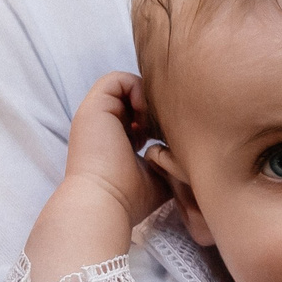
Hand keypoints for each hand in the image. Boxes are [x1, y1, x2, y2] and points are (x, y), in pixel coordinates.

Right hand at [61, 71, 166, 226]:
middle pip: (133, 97)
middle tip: (165, 126)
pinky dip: (136, 90)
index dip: (158, 118)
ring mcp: (96, 113)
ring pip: (126, 86)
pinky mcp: (93, 106)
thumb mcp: (155, 174)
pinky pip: (117, 79)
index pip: (138, 115)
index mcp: (113, 140)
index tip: (167, 138)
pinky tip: (143, 117)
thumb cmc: (130, 197)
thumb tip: (188, 151)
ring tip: (151, 124)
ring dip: (146, 98)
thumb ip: (167, 158)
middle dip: (155, 105)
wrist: (105, 201)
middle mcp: (103, 124)